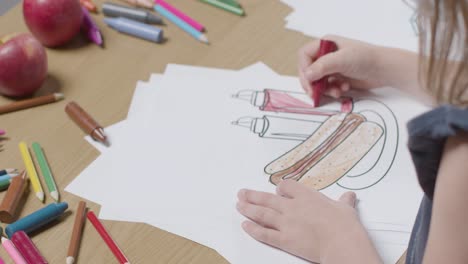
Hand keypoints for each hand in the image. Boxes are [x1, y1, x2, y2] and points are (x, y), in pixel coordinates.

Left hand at [237, 180, 380, 262]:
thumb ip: (343, 202)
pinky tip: (245, 225)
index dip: (280, 188)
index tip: (278, 190)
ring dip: (248, 209)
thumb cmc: (345, 226)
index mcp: (306, 196)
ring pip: (262, 213)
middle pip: (267, 198)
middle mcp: (292, 207)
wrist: (341, 243)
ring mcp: (286, 223)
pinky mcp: (284, 239)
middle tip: (241, 193)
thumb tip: (349, 197)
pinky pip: (264, 233)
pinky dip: (253, 229)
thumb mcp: (346, 209)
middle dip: (253, 195)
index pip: (286, 187)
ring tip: (238, 205)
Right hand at [298, 35, 387, 97]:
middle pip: (308, 70)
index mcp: (325, 45)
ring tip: (336, 92)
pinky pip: (327, 87)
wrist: (385, 70)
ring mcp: (332, 67)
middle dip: (312, 83)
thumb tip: (307, 75)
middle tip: (314, 93)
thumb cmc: (366, 58)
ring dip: (324, 89)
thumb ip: (323, 66)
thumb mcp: (342, 60)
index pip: (304, 55)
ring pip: (316, 81)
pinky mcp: (338, 78)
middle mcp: (326, 55)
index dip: (304, 68)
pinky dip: (332, 91)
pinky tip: (344, 89)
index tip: (308, 80)